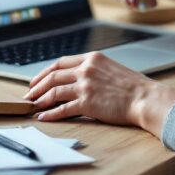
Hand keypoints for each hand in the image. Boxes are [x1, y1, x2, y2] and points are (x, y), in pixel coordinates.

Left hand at [24, 51, 174, 135]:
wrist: (145, 98)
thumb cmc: (133, 86)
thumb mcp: (111, 68)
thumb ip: (93, 70)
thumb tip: (76, 79)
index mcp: (92, 58)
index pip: (60, 63)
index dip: (45, 72)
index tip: (37, 80)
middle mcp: (86, 69)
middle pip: (53, 75)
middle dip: (37, 85)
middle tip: (29, 93)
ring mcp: (85, 85)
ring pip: (54, 91)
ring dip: (40, 99)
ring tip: (33, 105)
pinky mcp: (87, 103)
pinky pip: (62, 109)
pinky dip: (50, 114)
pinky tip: (43, 117)